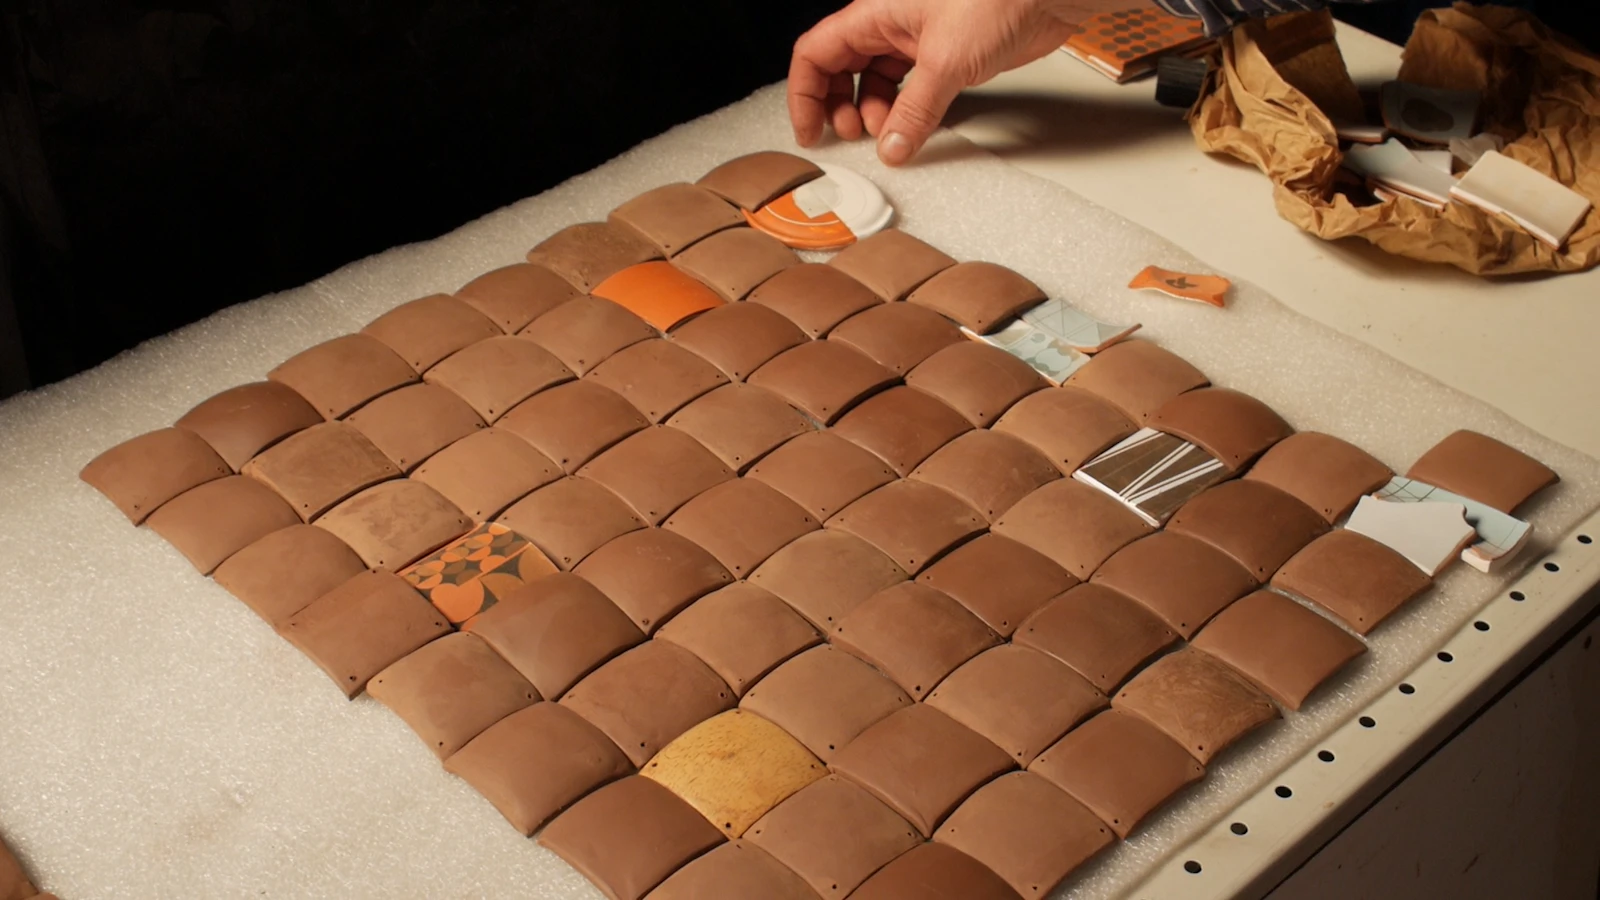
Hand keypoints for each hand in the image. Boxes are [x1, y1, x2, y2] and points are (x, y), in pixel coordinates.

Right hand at [788, 0, 1143, 165]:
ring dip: (872, 112)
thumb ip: (914, 112)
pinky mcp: (944, 55)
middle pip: (840, 68)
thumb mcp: (946, 63)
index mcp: (875, 13)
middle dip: (838, 106)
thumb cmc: (997, 0)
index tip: (811, 131)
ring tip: (887, 134)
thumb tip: (891, 148)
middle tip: (852, 136)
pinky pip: (908, 88)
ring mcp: (916, 40)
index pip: (817, 53)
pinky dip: (903, 110)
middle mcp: (890, 24)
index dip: (805, 94)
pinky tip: (910, 128)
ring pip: (874, 81)